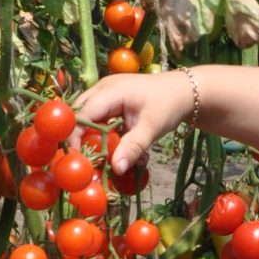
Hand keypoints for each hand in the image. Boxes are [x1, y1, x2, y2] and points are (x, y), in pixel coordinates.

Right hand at [75, 69, 193, 175]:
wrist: (183, 91)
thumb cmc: (169, 104)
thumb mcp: (152, 127)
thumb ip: (134, 147)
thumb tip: (117, 168)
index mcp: (110, 91)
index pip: (82, 114)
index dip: (75, 136)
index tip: (76, 160)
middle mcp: (102, 89)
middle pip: (78, 114)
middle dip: (78, 138)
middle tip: (84, 162)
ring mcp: (105, 93)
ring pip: (86, 117)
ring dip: (90, 138)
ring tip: (98, 158)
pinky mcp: (110, 102)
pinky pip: (97, 118)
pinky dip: (101, 135)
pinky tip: (112, 149)